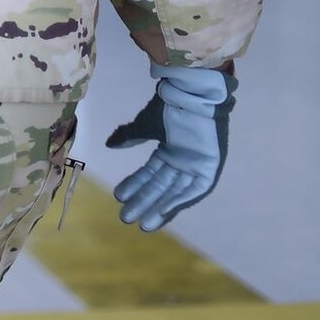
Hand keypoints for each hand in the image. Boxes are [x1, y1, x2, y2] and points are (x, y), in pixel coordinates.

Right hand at [106, 64, 234, 231]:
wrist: (192, 96)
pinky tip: (164, 211)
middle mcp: (182, 161)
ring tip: (144, 223)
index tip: (118, 197)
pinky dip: (180, 200)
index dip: (135, 186)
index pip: (150, 174)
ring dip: (160, 207)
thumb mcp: (145, 124)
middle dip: (144, 202)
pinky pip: (195, 189)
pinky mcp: (209, 168)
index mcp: (169, 151)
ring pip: (175, 191)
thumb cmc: (170, 108)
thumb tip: (109, 144)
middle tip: (126, 218)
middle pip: (161, 187)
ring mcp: (196, 165)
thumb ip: (129, 136)